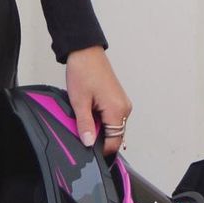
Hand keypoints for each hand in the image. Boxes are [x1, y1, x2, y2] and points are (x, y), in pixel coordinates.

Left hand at [65, 45, 132, 161]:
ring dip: (100, 127)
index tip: (88, 151)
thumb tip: (88, 143)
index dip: (101, 150)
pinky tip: (89, 111)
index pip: (114, 142)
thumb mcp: (79, 102)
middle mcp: (124, 108)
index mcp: (117, 110)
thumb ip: (85, 125)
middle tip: (83, 132)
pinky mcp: (118, 99)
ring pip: (113, 126)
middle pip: (115, 135)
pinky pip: (112, 117)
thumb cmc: (83, 72)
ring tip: (85, 117)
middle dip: (99, 137)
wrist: (85, 51)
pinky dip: (102, 119)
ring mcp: (123, 103)